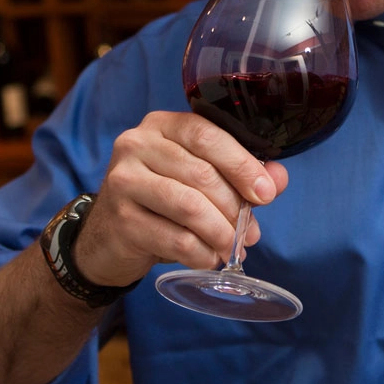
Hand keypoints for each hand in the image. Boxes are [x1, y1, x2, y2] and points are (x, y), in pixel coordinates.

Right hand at [72, 111, 288, 286]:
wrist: (106, 237)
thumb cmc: (161, 201)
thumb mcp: (199, 180)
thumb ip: (240, 174)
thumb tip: (277, 179)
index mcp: (161, 125)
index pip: (207, 135)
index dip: (242, 164)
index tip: (266, 193)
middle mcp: (136, 145)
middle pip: (202, 174)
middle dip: (235, 207)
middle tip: (250, 232)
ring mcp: (123, 182)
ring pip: (190, 207)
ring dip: (221, 233)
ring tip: (231, 247)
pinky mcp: (121, 220)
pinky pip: (175, 239)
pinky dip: (201, 253)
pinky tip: (208, 258)